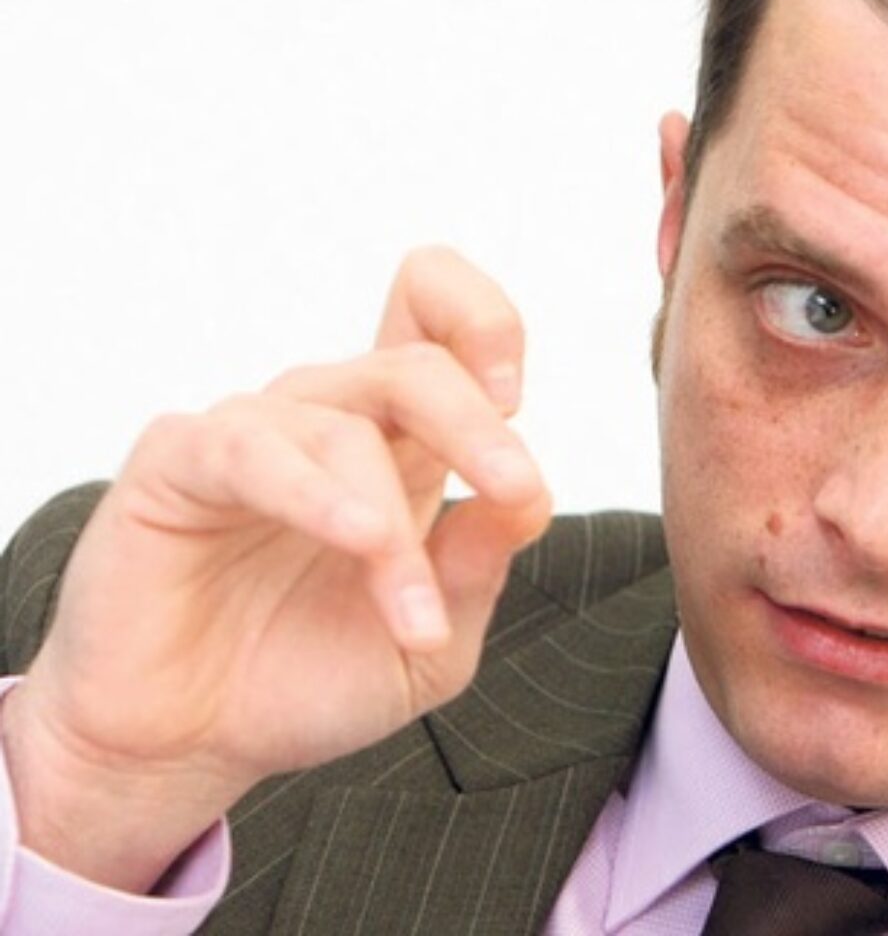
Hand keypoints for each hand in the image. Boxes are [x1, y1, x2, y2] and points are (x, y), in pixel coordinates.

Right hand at [1, 247, 551, 892]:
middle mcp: (329, 423)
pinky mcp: (176, 463)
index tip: (514, 403)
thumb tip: (531, 498)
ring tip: (416, 620)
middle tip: (513, 490)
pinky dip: (318, 496)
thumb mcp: (430, 647)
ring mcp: (254, 435)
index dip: (484, 326)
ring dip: (397, 526)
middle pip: (415, 364)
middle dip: (477, 426)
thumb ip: (479, 570)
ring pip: (346, 427)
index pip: (437, 320)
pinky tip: (360, 541)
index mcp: (399, 446)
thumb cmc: (303, 680)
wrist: (191, 747)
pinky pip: (251, 450)